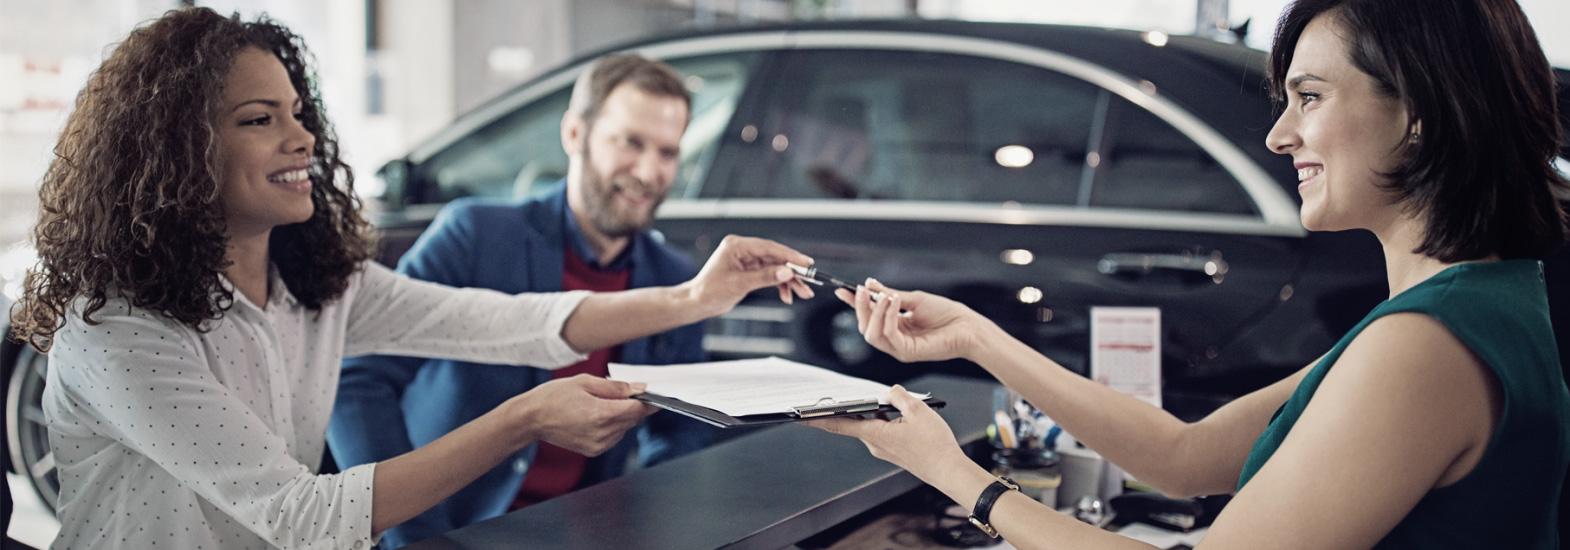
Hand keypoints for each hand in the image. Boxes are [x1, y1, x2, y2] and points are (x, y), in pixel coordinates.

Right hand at [510, 374, 654, 455]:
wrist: (531, 419)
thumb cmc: (553, 397)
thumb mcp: (585, 382)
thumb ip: (616, 387)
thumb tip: (639, 388)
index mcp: (600, 414)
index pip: (637, 409)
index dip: (648, 401)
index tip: (655, 394)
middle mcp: (602, 434)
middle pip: (633, 419)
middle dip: (634, 406)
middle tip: (625, 392)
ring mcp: (598, 445)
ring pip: (625, 428)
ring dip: (622, 416)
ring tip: (601, 404)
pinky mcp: (593, 451)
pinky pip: (614, 436)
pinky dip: (613, 425)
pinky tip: (597, 416)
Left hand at [683, 234, 815, 313]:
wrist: (698, 303)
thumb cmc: (710, 291)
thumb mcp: (739, 284)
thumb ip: (764, 277)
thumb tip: (786, 272)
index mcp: (737, 246)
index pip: (769, 247)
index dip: (790, 255)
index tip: (806, 263)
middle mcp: (743, 250)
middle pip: (775, 257)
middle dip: (793, 271)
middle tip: (809, 281)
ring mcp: (747, 260)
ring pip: (775, 267)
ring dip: (789, 281)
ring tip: (803, 293)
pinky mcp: (749, 270)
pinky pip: (770, 275)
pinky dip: (779, 285)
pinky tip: (787, 296)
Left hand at [808, 385, 968, 482]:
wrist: (948, 470)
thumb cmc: (935, 444)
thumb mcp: (918, 410)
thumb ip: (898, 396)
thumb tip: (889, 391)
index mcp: (875, 433)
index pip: (839, 423)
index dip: (818, 418)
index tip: (800, 415)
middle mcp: (874, 444)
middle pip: (854, 421)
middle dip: (848, 408)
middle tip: (834, 396)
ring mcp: (883, 449)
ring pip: (871, 425)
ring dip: (874, 412)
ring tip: (887, 401)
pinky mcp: (893, 451)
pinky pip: (882, 431)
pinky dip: (884, 420)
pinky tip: (899, 414)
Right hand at [834, 279, 992, 362]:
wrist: (968, 327)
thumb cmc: (947, 314)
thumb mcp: (914, 299)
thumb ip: (890, 295)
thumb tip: (870, 285)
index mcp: (895, 325)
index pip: (869, 316)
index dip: (855, 304)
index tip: (844, 290)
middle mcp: (895, 338)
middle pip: (865, 327)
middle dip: (860, 308)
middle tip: (861, 290)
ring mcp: (899, 348)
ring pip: (871, 335)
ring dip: (873, 313)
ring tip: (883, 296)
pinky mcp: (906, 353)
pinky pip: (888, 336)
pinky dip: (888, 318)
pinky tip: (894, 303)